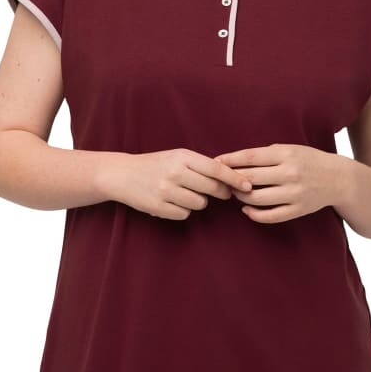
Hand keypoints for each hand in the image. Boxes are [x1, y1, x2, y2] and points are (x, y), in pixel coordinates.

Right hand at [105, 149, 252, 219]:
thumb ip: (201, 165)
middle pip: (212, 188)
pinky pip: (184, 214)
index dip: (234, 178)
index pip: (216, 168)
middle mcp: (175, 173)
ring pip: (200, 203)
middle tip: (220, 193)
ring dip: (197, 201)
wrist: (122, 174)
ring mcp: (166, 191)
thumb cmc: (156, 164)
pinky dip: (182, 210)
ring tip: (183, 193)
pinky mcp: (158, 207)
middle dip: (219, 192)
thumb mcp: (177, 156)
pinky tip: (171, 201)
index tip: (248, 186)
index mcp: (182, 156)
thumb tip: (231, 179)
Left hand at [213, 143, 350, 223]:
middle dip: (232, 180)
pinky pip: (270, 216)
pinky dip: (254, 214)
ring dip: (240, 196)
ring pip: (256, 198)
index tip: (215, 162)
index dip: (230, 160)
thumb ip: (265, 154)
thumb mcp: (290, 149)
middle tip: (222, 180)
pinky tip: (246, 209)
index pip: (250, 157)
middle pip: (250, 178)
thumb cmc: (308, 160)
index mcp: (286, 154)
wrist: (338, 179)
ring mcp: (294, 193)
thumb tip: (233, 160)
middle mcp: (290, 173)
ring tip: (236, 193)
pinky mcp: (298, 209)